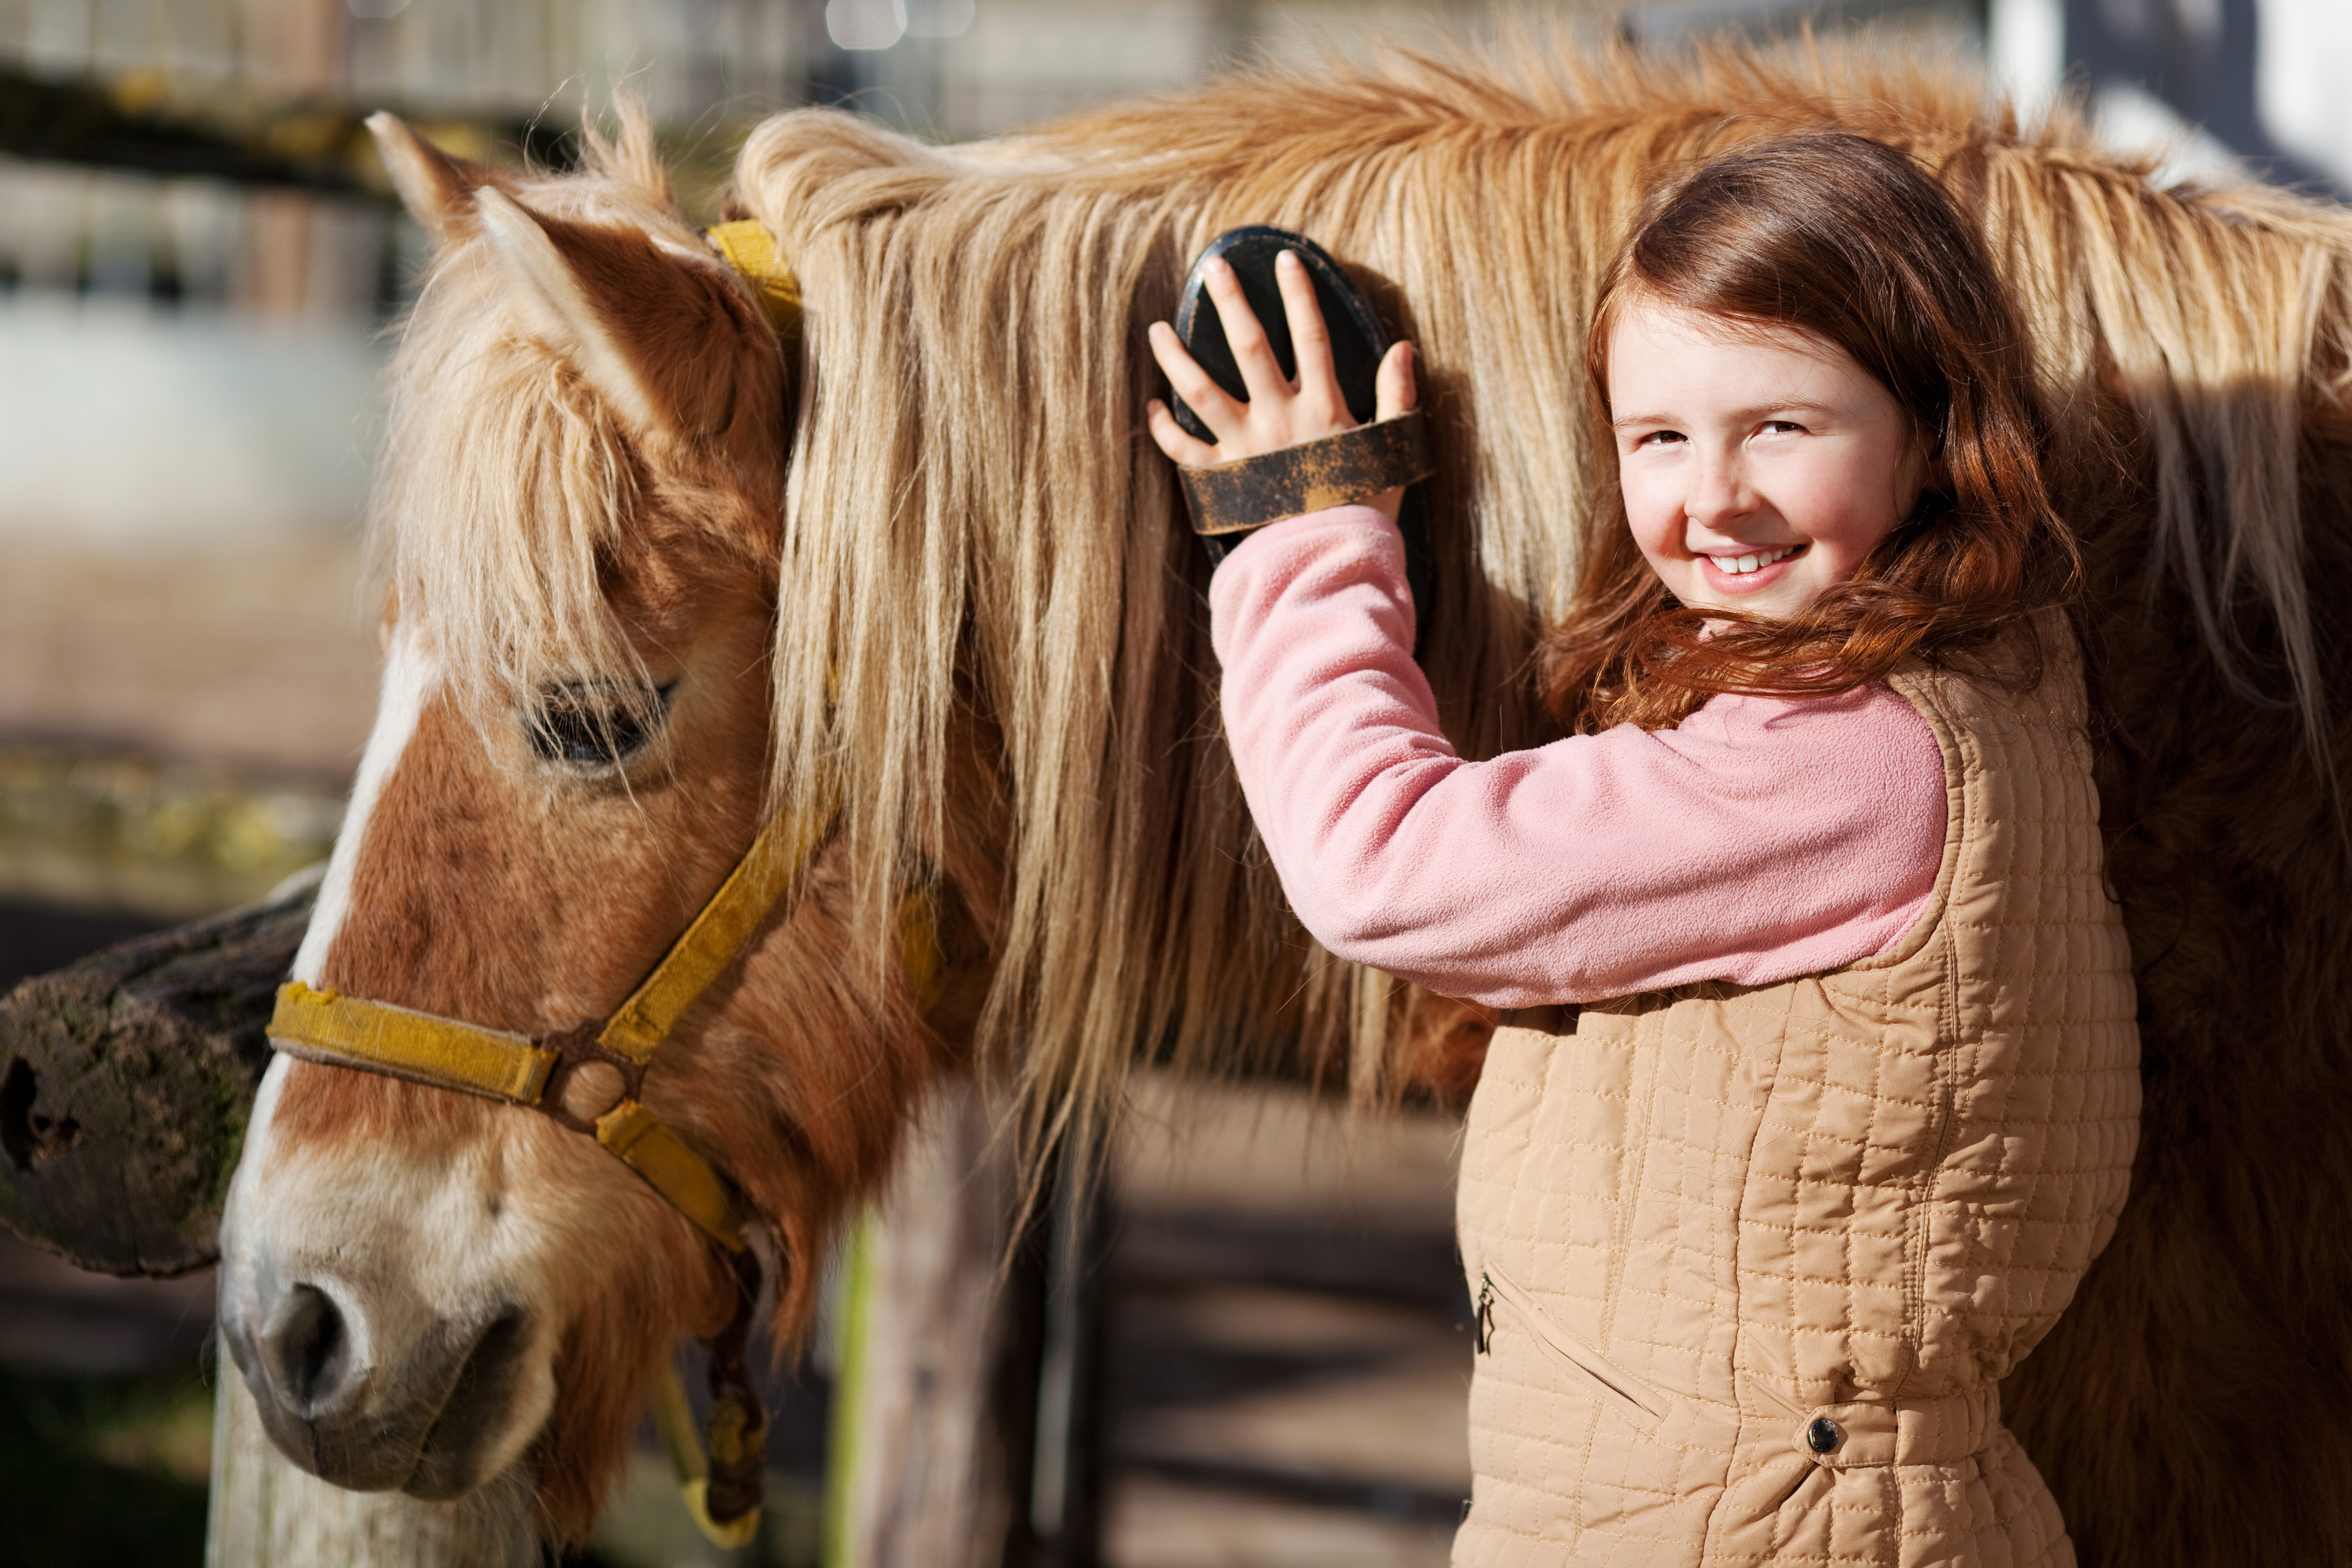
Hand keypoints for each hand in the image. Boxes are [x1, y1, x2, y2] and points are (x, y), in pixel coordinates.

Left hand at [1147, 249, 1418, 522]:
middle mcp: (1278, 419)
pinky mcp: (1224, 480)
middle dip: (1231, 303)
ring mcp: (1246, 448)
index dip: (1299, 294)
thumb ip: (1395, 397)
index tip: (1286, 259)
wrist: (1332, 558)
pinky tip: (1152, 406)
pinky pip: (1184, 452)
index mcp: (1322, 407)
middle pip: (1250, 347)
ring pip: (1201, 392)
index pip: (1311, 335)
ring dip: (1176, 358)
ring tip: (1157, 329)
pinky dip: (1163, 431)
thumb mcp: (1389, 449)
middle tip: (1213, 269)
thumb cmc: (1364, 506)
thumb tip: (1403, 348)